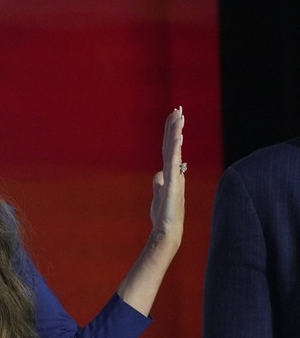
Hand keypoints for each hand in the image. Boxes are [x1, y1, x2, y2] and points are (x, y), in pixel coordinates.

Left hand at [150, 106, 185, 250]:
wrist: (167, 229)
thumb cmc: (163, 214)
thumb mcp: (158, 194)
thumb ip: (159, 182)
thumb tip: (158, 174)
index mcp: (170, 172)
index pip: (169, 147)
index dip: (171, 132)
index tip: (174, 117)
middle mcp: (174, 171)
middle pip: (172, 144)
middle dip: (175, 126)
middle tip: (178, 108)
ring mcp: (174, 176)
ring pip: (174, 149)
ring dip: (176, 132)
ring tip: (179, 115)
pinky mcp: (173, 183)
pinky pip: (174, 162)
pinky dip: (176, 149)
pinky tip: (178, 136)